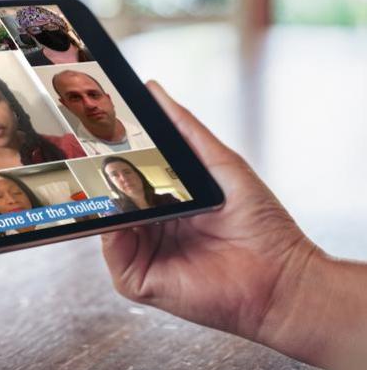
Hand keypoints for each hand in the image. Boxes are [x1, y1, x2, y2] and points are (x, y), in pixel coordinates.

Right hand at [102, 81, 322, 359]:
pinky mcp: (141, 279)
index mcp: (165, 201)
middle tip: (88, 152)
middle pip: (112, 197)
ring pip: (107, 223)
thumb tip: (154, 90)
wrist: (281, 276)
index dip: (112, 155)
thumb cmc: (260, 224)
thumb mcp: (220, 163)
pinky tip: (120, 218)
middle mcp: (150, 226)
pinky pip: (114, 253)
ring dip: (104, 202)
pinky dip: (112, 235)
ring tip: (105, 179)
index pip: (128, 174)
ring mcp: (143, 252)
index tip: (99, 130)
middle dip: (100, 176)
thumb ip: (186, 129)